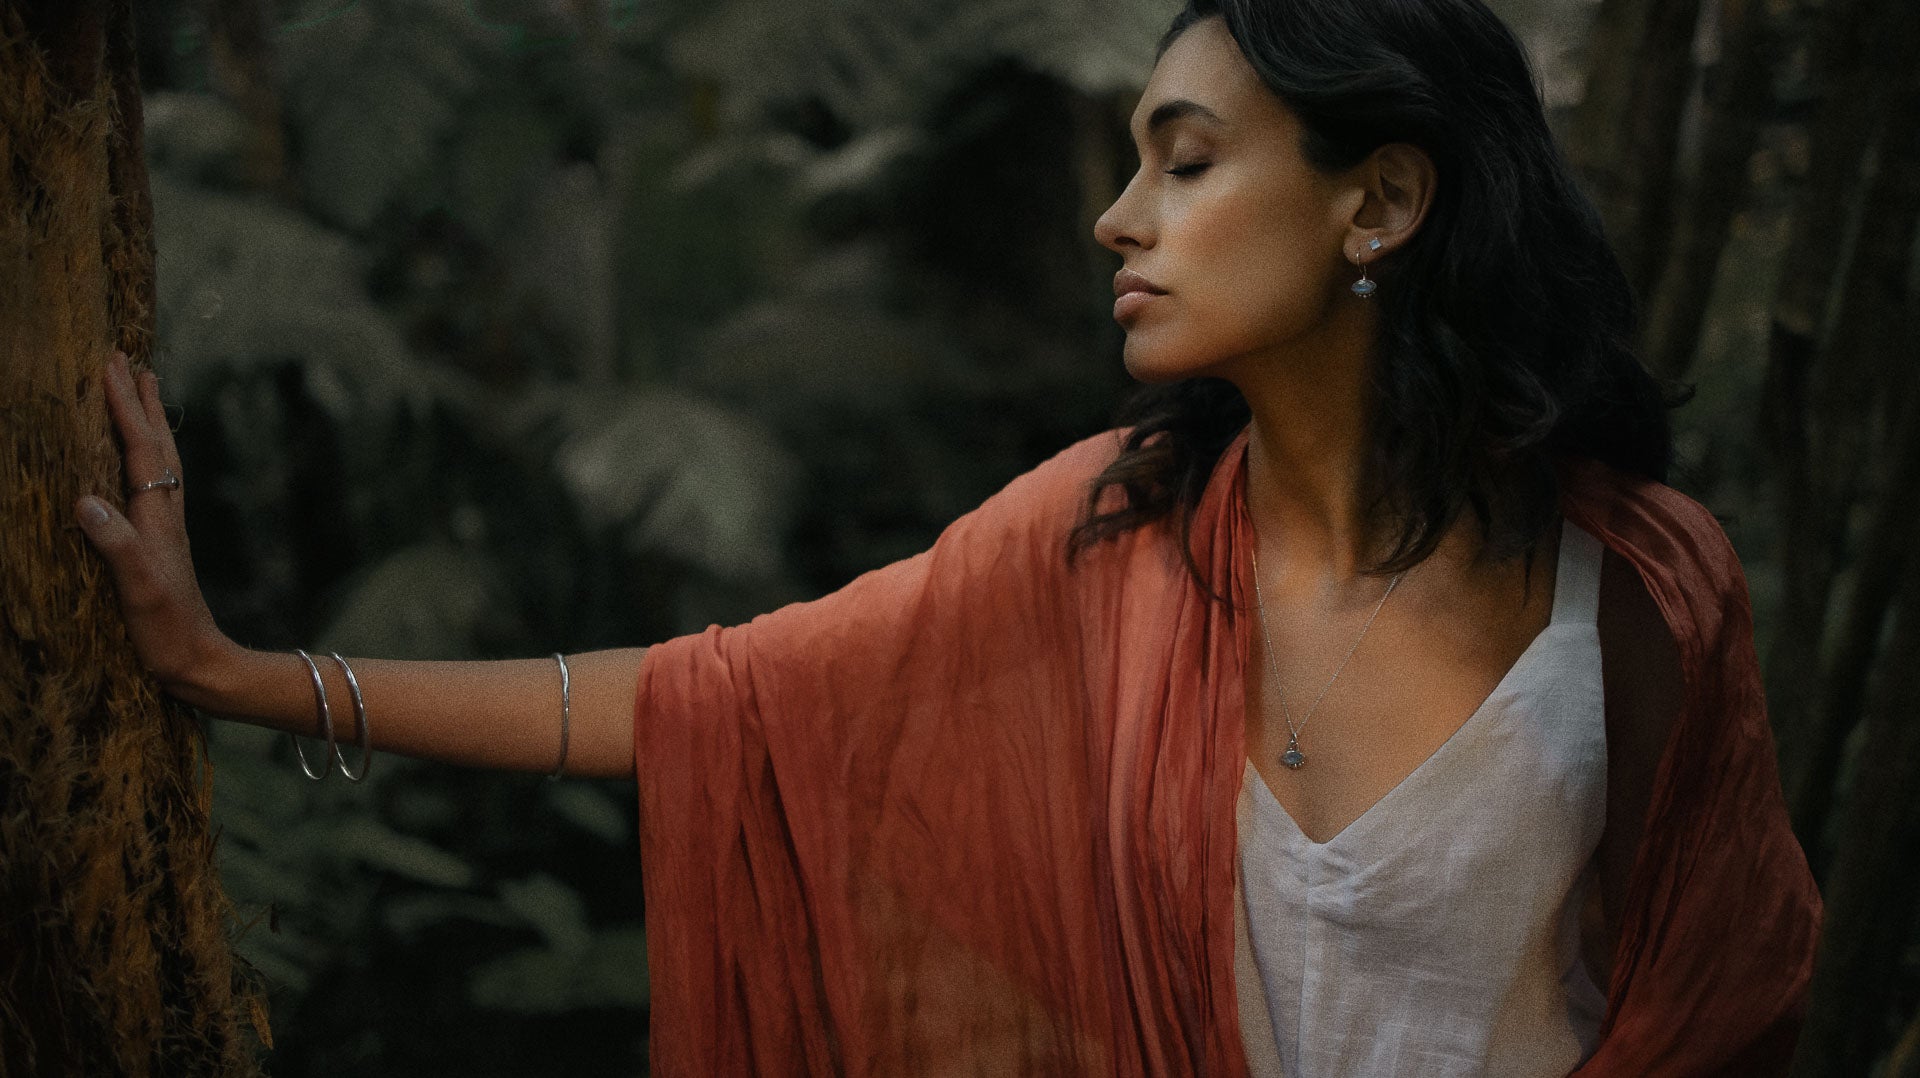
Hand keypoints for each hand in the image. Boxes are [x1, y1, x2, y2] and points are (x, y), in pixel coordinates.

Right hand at [75, 351, 237, 698]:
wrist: (199, 662)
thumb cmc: (167, 630)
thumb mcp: (137, 588)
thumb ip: (115, 543)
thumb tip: (86, 498)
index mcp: (158, 517)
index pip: (140, 449)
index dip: (124, 407)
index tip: (110, 366)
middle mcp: (166, 514)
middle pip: (155, 444)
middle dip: (141, 401)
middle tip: (130, 360)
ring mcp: (165, 527)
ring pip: (158, 460)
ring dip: (148, 423)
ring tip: (143, 392)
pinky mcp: (159, 543)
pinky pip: (152, 483)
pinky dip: (145, 457)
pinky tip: (139, 462)